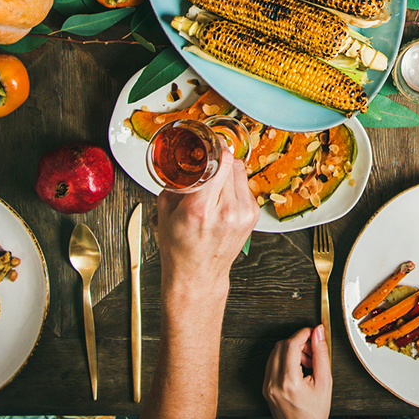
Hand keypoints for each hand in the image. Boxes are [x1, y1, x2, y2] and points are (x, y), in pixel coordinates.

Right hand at [155, 154, 258, 294]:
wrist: (198, 275)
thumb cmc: (179, 248)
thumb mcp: (166, 211)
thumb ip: (176, 182)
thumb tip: (184, 159)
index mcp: (200, 209)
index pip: (218, 163)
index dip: (212, 149)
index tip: (206, 144)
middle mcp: (226, 211)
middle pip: (230, 163)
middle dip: (217, 159)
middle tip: (206, 162)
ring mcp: (243, 214)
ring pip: (240, 171)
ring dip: (227, 170)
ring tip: (213, 183)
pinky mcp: (253, 215)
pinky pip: (245, 185)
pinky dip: (234, 185)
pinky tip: (222, 197)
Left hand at [263, 326, 331, 418]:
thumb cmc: (315, 416)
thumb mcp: (325, 383)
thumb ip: (321, 354)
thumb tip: (319, 333)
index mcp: (289, 382)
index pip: (290, 344)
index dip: (303, 334)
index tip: (314, 333)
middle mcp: (273, 383)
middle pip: (281, 346)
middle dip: (298, 342)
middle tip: (313, 351)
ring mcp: (267, 386)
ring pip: (275, 353)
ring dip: (291, 350)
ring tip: (307, 363)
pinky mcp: (265, 388)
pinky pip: (272, 364)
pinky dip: (285, 360)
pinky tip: (299, 369)